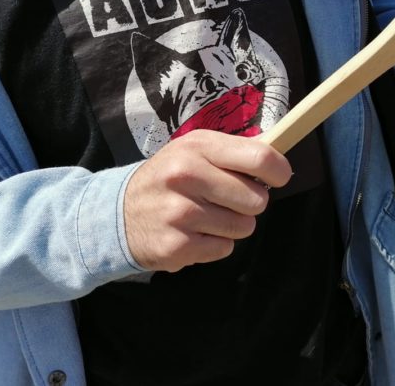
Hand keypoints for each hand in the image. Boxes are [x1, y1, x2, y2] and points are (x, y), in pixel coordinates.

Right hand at [124, 130, 291, 271]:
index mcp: (198, 146)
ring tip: (206, 217)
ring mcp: (180, 212)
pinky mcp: (176, 246)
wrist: (115, 213)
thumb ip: (234, 153)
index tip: (277, 178)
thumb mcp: (194, 150)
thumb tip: (277, 161)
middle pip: (257, 199)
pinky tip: (193, 233)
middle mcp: (187, 175)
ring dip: (232, 226)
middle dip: (250, 203)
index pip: (260, 158)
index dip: (279, 171)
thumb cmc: (169, 179)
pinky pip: (224, 249)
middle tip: (227, 200)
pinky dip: (214, 245)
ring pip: (244, 227)